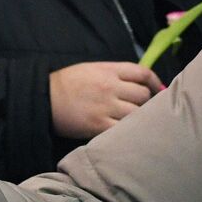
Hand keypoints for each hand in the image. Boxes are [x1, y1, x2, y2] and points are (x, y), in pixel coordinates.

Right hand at [48, 61, 163, 138]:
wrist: (43, 98)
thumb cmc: (67, 83)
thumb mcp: (92, 68)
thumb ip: (116, 74)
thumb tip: (140, 83)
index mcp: (109, 70)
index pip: (143, 73)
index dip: (155, 82)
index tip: (158, 89)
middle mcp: (110, 87)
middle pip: (143, 95)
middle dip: (146, 102)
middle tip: (140, 108)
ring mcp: (105, 107)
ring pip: (136, 114)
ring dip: (138, 118)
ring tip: (133, 122)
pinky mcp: (98, 125)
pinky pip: (122, 129)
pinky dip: (127, 132)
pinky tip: (125, 133)